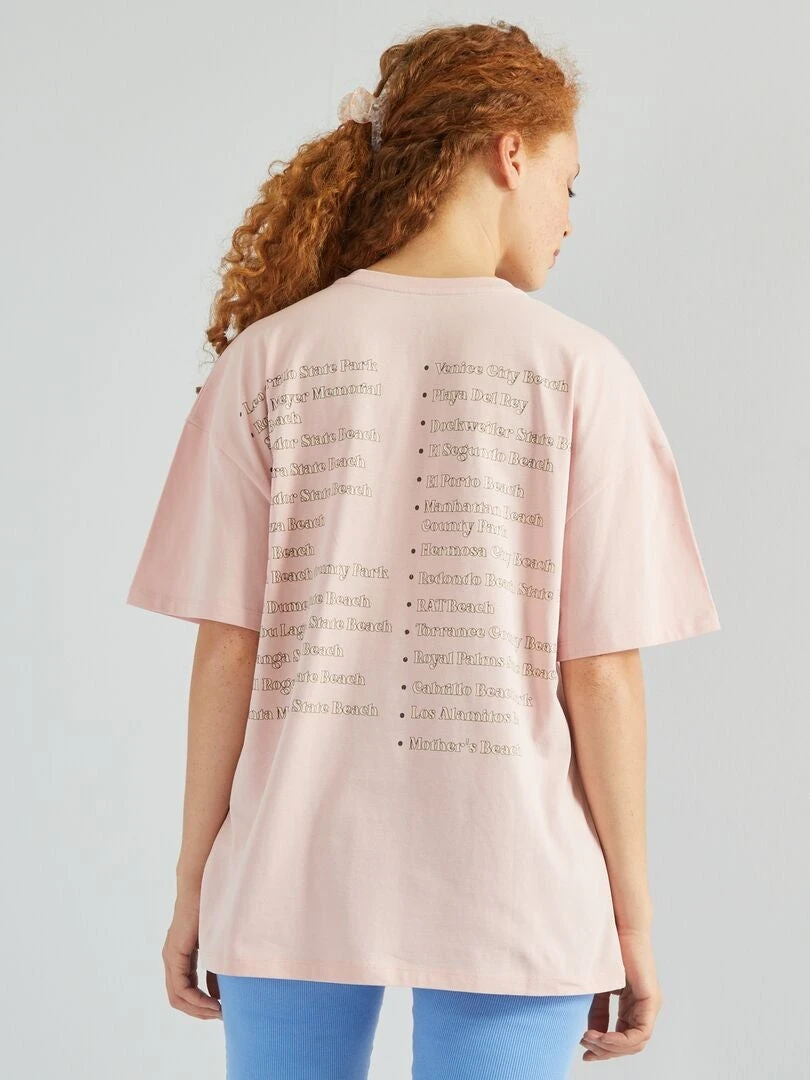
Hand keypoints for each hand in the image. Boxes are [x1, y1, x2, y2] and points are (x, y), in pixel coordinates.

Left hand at [162, 890, 221, 1019]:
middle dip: (200, 1012)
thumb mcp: (217, 947)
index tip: (222, 1011)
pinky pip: (180, 986)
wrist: (202, 885)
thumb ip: (215, 969)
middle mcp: (171, 960)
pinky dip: (195, 998)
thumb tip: (218, 995)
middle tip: (221, 1016)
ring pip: (177, 997)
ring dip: (198, 1009)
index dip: (201, 1006)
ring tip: (218, 1012)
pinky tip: (212, 1001)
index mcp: (180, 958)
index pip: (184, 993)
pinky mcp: (174, 953)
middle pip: (178, 1000)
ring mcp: (171, 957)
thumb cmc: (213, 908)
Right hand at [579, 927, 661, 1061]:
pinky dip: (620, 1039)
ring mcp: (650, 1006)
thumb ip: (598, 1012)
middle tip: (586, 1048)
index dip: (605, 1050)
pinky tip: (602, 1035)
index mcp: (635, 1007)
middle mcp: (645, 1010)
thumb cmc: (608, 953)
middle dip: (606, 1051)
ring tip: (590, 1038)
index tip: (585, 1052)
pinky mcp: (651, 1000)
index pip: (624, 1040)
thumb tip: (592, 1035)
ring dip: (611, 1046)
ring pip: (635, 1043)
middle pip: (630, 1046)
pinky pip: (640, 1033)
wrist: (619, 929)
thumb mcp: (599, 990)